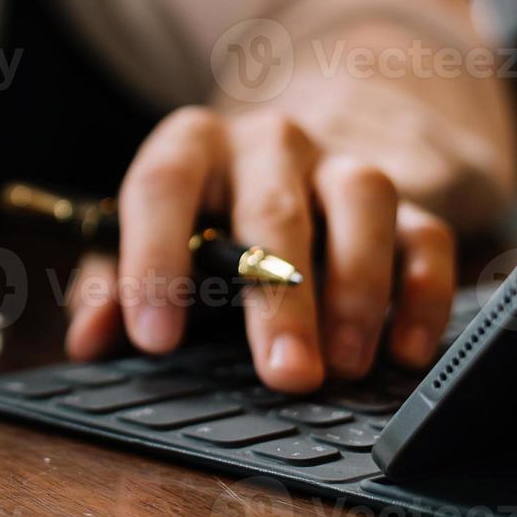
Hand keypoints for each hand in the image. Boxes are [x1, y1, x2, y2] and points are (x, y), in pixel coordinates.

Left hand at [64, 107, 455, 392]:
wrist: (276, 164)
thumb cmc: (197, 219)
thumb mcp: (139, 240)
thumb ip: (108, 284)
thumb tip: (90, 339)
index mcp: (188, 145)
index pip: (161, 186)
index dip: (152, 259)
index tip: (154, 338)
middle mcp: (265, 143)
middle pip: (273, 208)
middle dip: (279, 298)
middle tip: (284, 373)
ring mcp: (338, 164)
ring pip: (360, 200)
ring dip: (357, 288)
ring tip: (344, 364)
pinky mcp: (401, 198)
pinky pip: (426, 234)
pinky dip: (421, 291)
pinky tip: (404, 349)